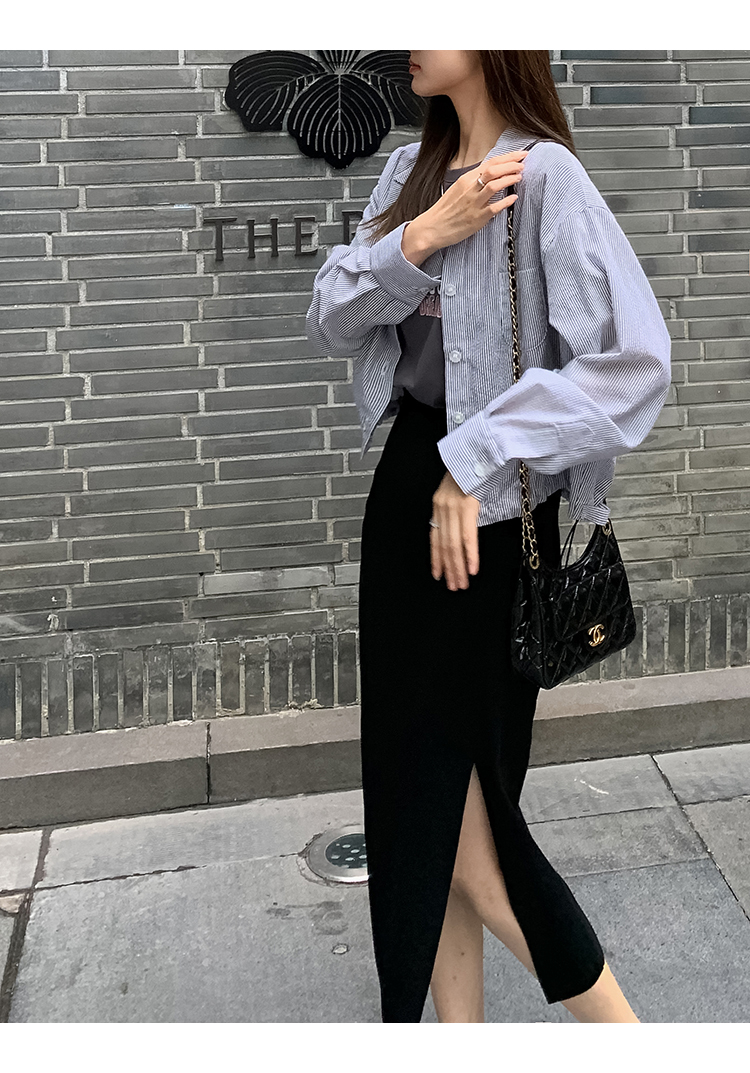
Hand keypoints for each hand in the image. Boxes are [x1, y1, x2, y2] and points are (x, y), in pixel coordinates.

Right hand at [411, 149, 528, 255]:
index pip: (490, 163)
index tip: (520, 154)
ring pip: (495, 185)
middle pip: (494, 170)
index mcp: (466, 179)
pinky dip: (506, 201)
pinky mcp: (476, 219)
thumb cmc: (445, 210)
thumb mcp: (458, 189)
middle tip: (523, 163)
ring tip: (519, 176)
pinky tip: (514, 198)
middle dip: (511, 164)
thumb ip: (474, 181)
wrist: (431, 228)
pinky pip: (494, 207)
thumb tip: (492, 175)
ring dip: (510, 179)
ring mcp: (473, 203)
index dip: (508, 157)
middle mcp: (470, 188)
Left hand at [430, 470, 480, 589]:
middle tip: (453, 585)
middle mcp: (442, 507)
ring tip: (462, 582)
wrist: (479, 449)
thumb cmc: (474, 468)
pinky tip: (472, 568)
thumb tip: (462, 529)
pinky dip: (470, 555)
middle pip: (444, 545)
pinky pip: (467, 536)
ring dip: (458, 567)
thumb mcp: (459, 490)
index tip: (438, 574)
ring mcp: (453, 507)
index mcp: (438, 504)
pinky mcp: (466, 506)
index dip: (436, 559)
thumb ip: (458, 510)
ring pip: (453, 545)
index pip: (434, 538)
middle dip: (449, 569)